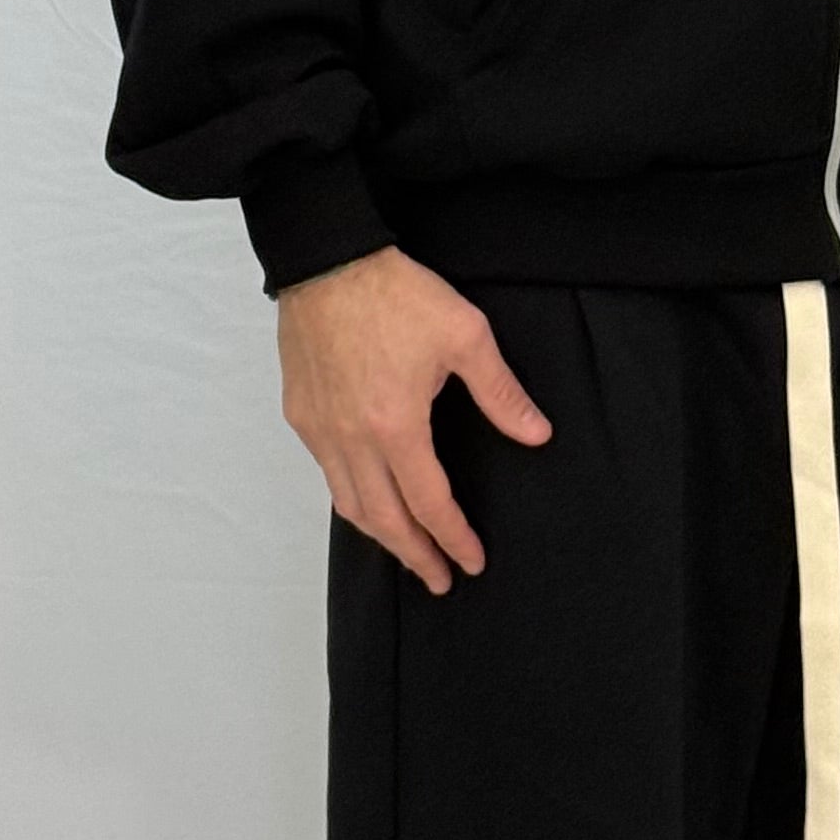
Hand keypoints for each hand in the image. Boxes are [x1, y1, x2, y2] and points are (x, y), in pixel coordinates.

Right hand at [276, 243, 553, 591]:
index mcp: (395, 427)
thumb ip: (502, 394)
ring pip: (349, 504)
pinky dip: (352, 499)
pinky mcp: (302, 414)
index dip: (453, 539)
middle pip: (384, 520)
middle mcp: (351, 439)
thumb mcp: (466, 337)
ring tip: (407, 550)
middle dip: (415, 555)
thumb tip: (537, 435)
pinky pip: (327, 475)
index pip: (429, 504)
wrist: (328, 259)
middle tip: (439, 579)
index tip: (471, 562)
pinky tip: (370, 499)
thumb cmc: (394, 293)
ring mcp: (320, 430)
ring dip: (381, 535)